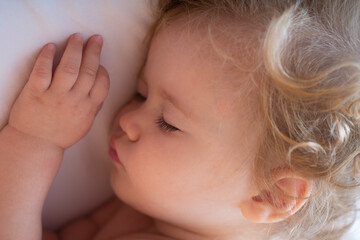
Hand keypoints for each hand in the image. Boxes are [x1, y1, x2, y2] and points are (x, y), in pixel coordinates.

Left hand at [8, 33, 109, 148]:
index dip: (102, 69)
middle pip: (88, 71)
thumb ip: (94, 105)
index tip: (99, 61)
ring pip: (69, 68)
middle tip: (95, 38)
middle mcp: (74, 101)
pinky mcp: (35, 93)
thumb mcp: (85, 124)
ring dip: (74, 49)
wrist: (36, 144)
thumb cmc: (62, 134)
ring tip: (77, 37)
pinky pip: (42, 71)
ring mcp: (54, 96)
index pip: (102, 83)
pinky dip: (47, 57)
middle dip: (93, 51)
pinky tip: (51, 47)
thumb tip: (101, 84)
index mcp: (88, 108)